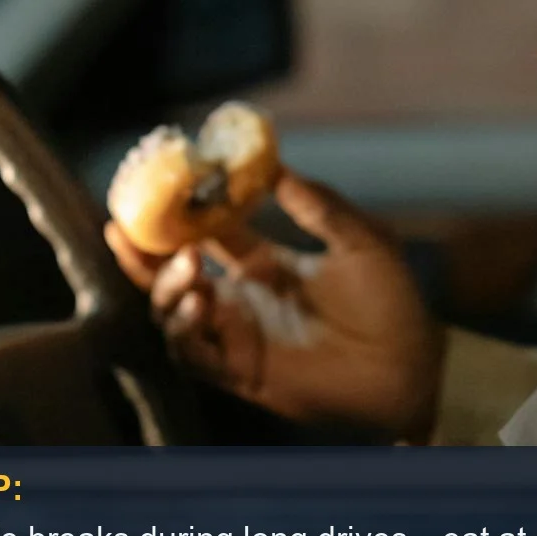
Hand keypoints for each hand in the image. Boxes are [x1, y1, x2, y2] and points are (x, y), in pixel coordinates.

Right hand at [104, 171, 445, 442]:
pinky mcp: (237, 370)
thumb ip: (319, 205)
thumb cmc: (392, 301)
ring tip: (190, 265)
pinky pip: (189, 352)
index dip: (183, 212)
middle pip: (173, 273)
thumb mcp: (361, 239)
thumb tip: (277, 165)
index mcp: (268, 264)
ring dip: (166, 287)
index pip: (210, 234)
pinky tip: (200, 300)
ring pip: (171, 311)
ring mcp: (236, 335)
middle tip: (129, 225)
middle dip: (145, 251)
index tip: (164, 184)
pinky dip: (183, 326)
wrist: (407, 363)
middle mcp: (243, 298)